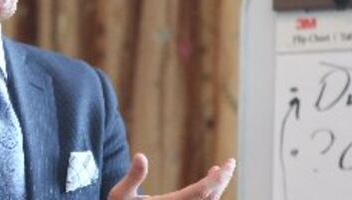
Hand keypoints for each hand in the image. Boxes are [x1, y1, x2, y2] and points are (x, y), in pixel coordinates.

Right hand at [109, 153, 235, 199]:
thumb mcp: (120, 195)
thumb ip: (133, 176)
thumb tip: (140, 155)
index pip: (201, 193)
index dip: (217, 179)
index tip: (227, 165)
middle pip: (210, 199)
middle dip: (222, 181)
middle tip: (230, 164)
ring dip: (216, 189)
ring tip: (218, 172)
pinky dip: (208, 196)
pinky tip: (206, 186)